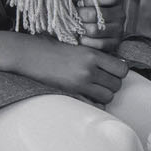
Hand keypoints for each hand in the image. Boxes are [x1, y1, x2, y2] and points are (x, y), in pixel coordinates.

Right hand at [15, 36, 129, 104]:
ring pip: (108, 96)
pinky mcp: (71, 92)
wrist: (29, 55)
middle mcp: (89, 68)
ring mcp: (80, 82)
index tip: (111, 72)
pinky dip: (94, 103)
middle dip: (111, 84)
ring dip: (104, 94)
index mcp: (92, 54)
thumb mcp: (76, 46)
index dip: (119, 72)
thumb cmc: (50, 48)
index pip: (122, 68)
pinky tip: (87, 97)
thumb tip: (115, 65)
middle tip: (101, 81)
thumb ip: (94, 55)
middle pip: (117, 84)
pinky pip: (95, 104)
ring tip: (93, 89)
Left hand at [70, 0, 126, 51]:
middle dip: (79, 16)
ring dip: (80, 29)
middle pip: (96, 14)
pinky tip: (80, 37)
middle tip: (71, 17)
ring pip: (94, 30)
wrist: (88, 29)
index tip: (81, 2)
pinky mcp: (114, 43)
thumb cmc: (85, 10)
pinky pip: (98, 43)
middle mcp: (120, 14)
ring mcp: (119, 29)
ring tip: (75, 27)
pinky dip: (85, 41)